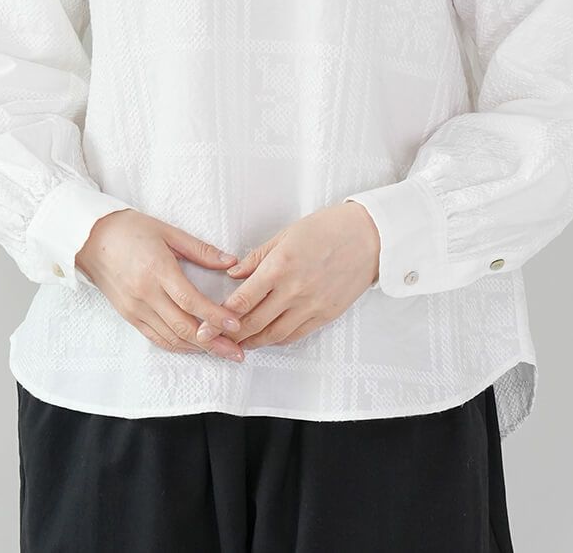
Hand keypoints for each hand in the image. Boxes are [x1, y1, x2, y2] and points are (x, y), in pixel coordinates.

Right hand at [76, 210, 247, 362]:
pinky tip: (194, 347)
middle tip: (236, 351)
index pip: (190, 300)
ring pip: (170, 338)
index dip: (214, 316)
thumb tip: (230, 262)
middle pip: (183, 326)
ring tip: (222, 352)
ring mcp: (135, 308)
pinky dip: (177, 346)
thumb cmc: (130, 230)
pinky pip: (156, 338)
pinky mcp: (128, 316)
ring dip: (198, 348)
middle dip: (213, 342)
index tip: (235, 324)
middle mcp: (145, 294)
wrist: (91, 239)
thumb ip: (200, 250)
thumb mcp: (167, 231)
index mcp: (157, 270)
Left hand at [201, 202, 379, 350]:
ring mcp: (311, 306)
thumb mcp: (286, 234)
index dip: (220, 317)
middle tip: (210, 341)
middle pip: (254, 323)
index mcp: (280, 267)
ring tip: (235, 343)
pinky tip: (265, 338)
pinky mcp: (326, 315)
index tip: (204, 326)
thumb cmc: (327, 229)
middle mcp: (294, 290)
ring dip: (251, 342)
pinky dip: (277, 340)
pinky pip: (295, 335)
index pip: (243, 300)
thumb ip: (257, 258)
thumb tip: (232, 275)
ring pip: (274, 335)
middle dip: (229, 335)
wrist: (369, 237)